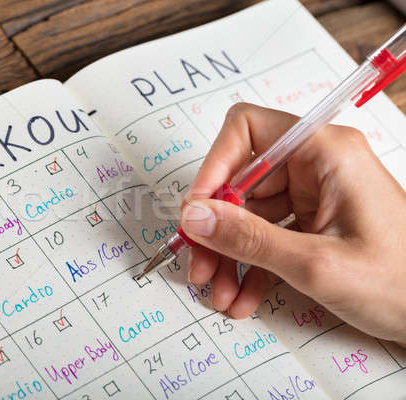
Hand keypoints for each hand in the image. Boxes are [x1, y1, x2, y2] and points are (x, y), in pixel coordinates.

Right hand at [180, 103, 405, 344]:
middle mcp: (316, 165)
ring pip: (248, 213)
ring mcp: (314, 194)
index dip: (214, 166)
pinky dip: (250, 264)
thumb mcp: (316, 264)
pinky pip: (266, 234)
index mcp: (325, 152)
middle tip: (201, 267)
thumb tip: (195, 217)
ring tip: (221, 292)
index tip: (199, 211)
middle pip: (240, 180)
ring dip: (229, 254)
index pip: (247, 130)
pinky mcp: (313, 221)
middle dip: (216, 227)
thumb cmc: (403, 283)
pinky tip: (243, 295)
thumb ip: (249, 239)